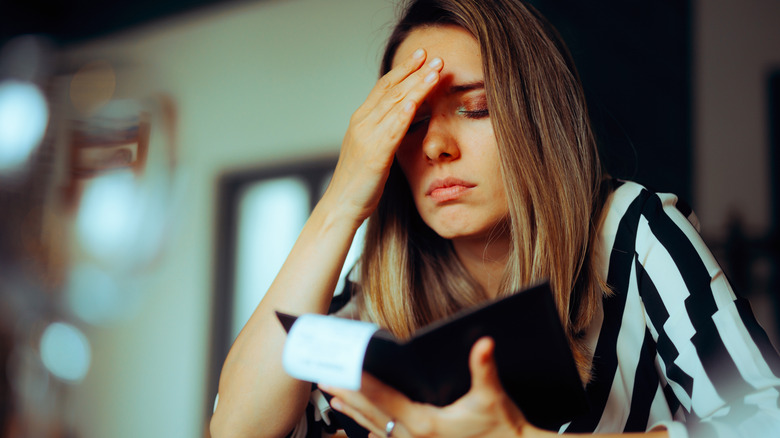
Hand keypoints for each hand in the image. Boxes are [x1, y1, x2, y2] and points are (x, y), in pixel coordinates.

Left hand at [320, 337, 542, 437]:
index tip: (341, 370)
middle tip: (325, 378)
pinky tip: (364, 429)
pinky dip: (373, 430)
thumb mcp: (493, 398)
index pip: (383, 397)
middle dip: (347, 395)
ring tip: (333, 399)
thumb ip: (484, 369)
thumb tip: (484, 344)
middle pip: (372, 413)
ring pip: (377, 428)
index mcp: (425, 423)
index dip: (360, 382)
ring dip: (354, 413)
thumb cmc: (502, 429)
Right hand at [322, 48, 443, 225]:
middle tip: (434, 56)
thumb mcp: (373, 149)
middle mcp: (362, 123)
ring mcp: (367, 137)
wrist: (342, 205)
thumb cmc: (359, 182)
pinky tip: (415, 100)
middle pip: (391, 90)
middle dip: (414, 71)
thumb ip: (385, 131)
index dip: (403, 70)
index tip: (421, 57)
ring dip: (416, 85)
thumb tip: (405, 118)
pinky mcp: (375, 155)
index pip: (385, 87)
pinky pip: (391, 129)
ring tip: (434, 71)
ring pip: (395, 105)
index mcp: (361, 120)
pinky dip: (404, 113)